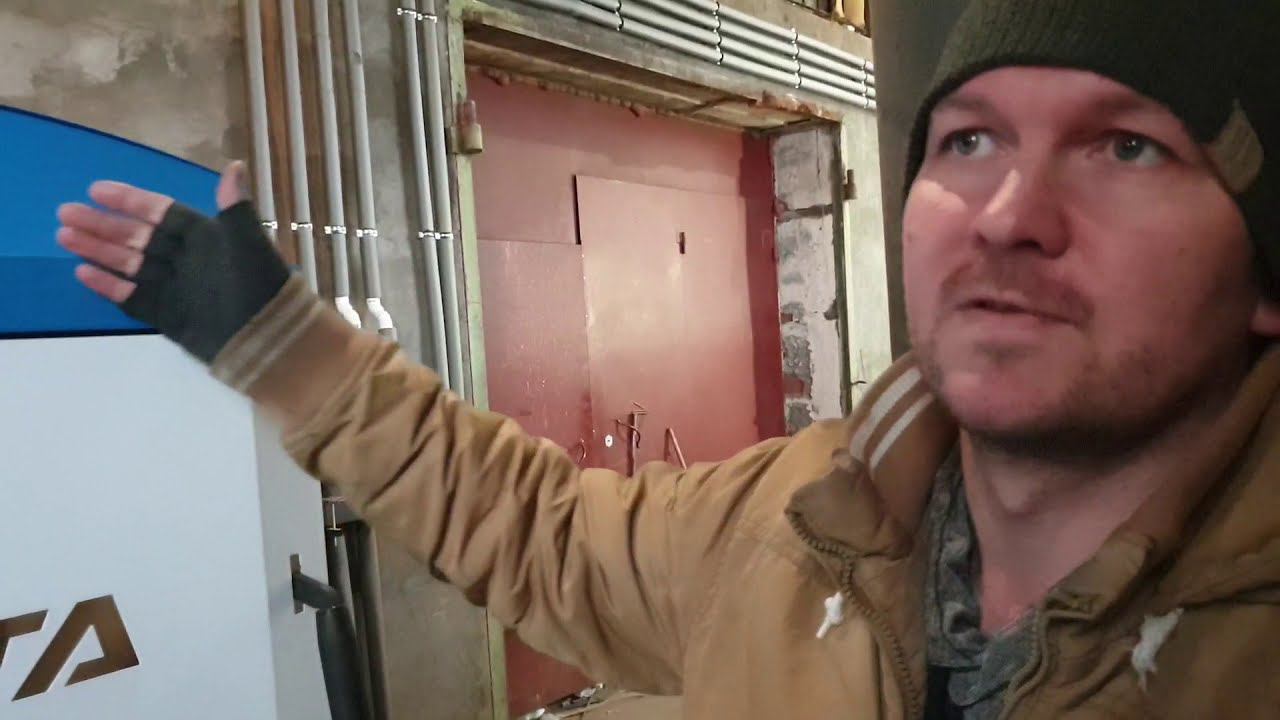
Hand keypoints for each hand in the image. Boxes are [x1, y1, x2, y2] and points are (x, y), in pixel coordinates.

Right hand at [56, 161, 291, 363]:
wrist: (270, 340)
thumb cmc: (262, 286)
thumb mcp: (250, 244)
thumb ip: (236, 208)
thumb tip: (235, 165)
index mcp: (206, 237)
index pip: (161, 212)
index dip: (130, 201)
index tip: (96, 189)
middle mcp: (187, 259)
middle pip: (137, 237)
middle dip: (103, 225)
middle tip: (65, 213)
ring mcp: (176, 288)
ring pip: (129, 265)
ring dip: (98, 250)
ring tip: (64, 236)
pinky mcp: (169, 316)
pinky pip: (133, 297)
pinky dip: (109, 286)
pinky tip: (83, 272)